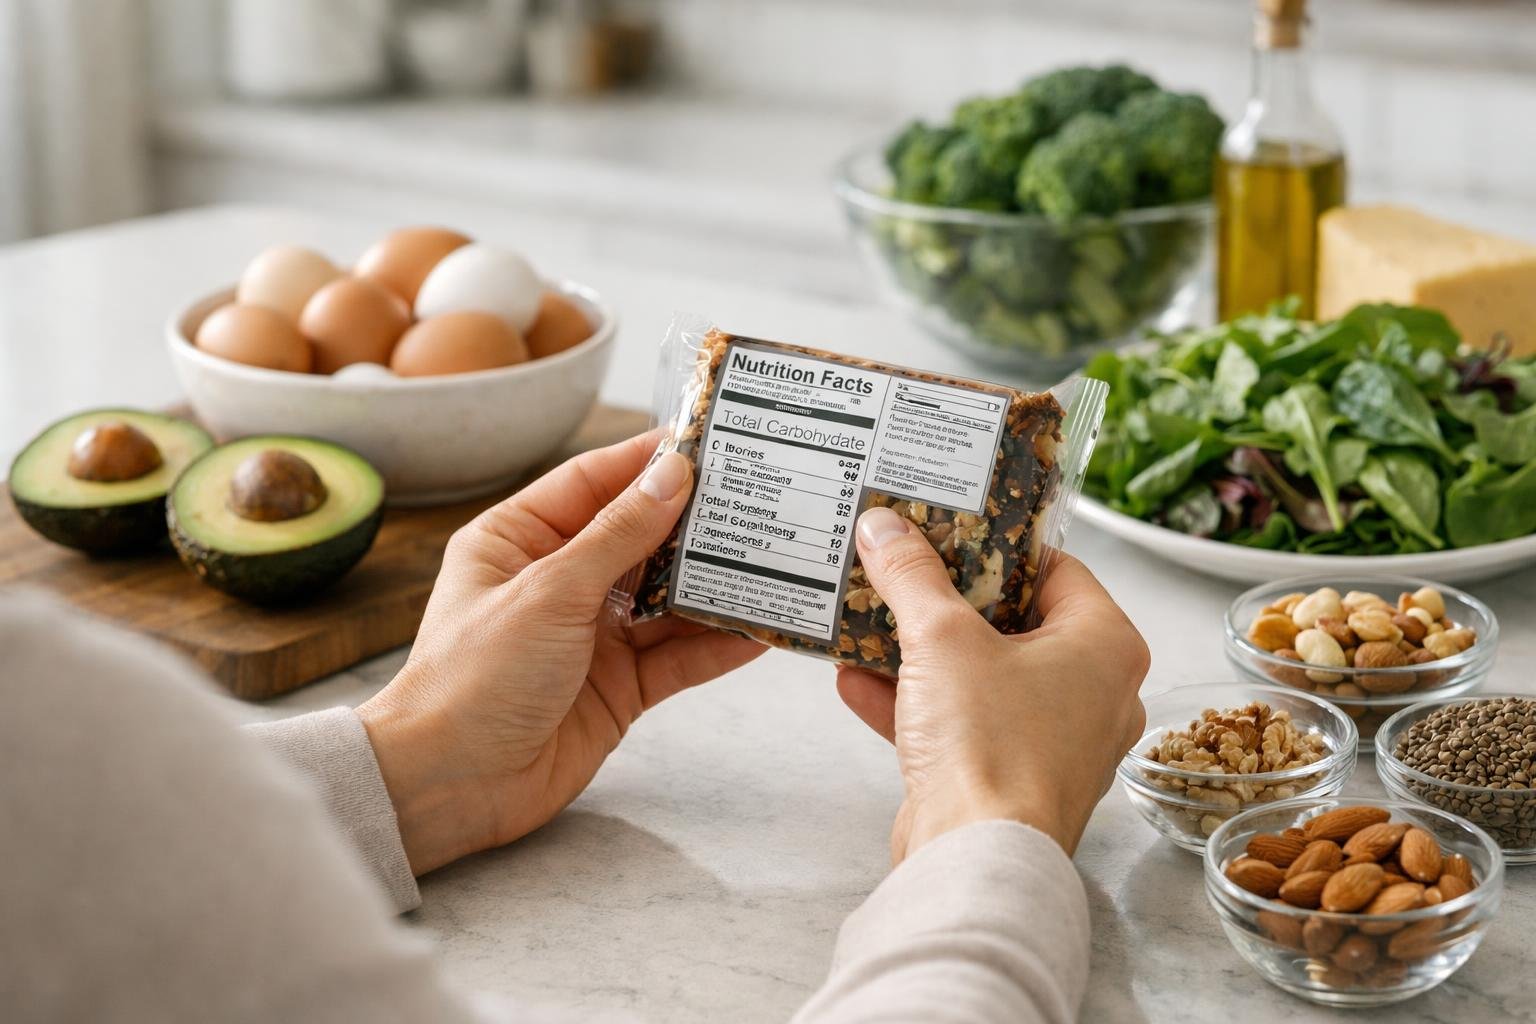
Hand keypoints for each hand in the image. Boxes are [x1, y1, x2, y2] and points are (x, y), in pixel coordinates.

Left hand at [357, 433, 763, 874]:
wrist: (451, 787)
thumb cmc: (472, 679)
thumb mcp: (549, 591)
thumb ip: (618, 535)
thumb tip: (672, 476)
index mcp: (518, 539)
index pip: (593, 481)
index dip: (649, 461)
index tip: (708, 442)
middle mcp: (557, 581)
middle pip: (639, 537)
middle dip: (695, 522)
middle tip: (758, 497)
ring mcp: (591, 635)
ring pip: (667, 598)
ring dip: (715, 585)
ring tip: (773, 559)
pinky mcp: (619, 687)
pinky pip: (677, 655)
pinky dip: (716, 644)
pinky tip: (758, 629)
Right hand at [836, 506, 1148, 861]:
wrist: (974, 859)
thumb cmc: (990, 747)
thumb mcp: (940, 637)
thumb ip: (911, 575)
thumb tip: (884, 527)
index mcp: (1105, 645)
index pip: (1054, 568)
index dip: (996, 544)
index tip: (949, 526)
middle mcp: (1093, 692)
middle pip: (1014, 622)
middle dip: (947, 600)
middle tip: (904, 566)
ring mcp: (1054, 740)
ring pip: (983, 676)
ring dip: (922, 653)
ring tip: (871, 618)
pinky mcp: (1012, 778)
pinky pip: (963, 725)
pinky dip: (915, 704)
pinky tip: (856, 681)